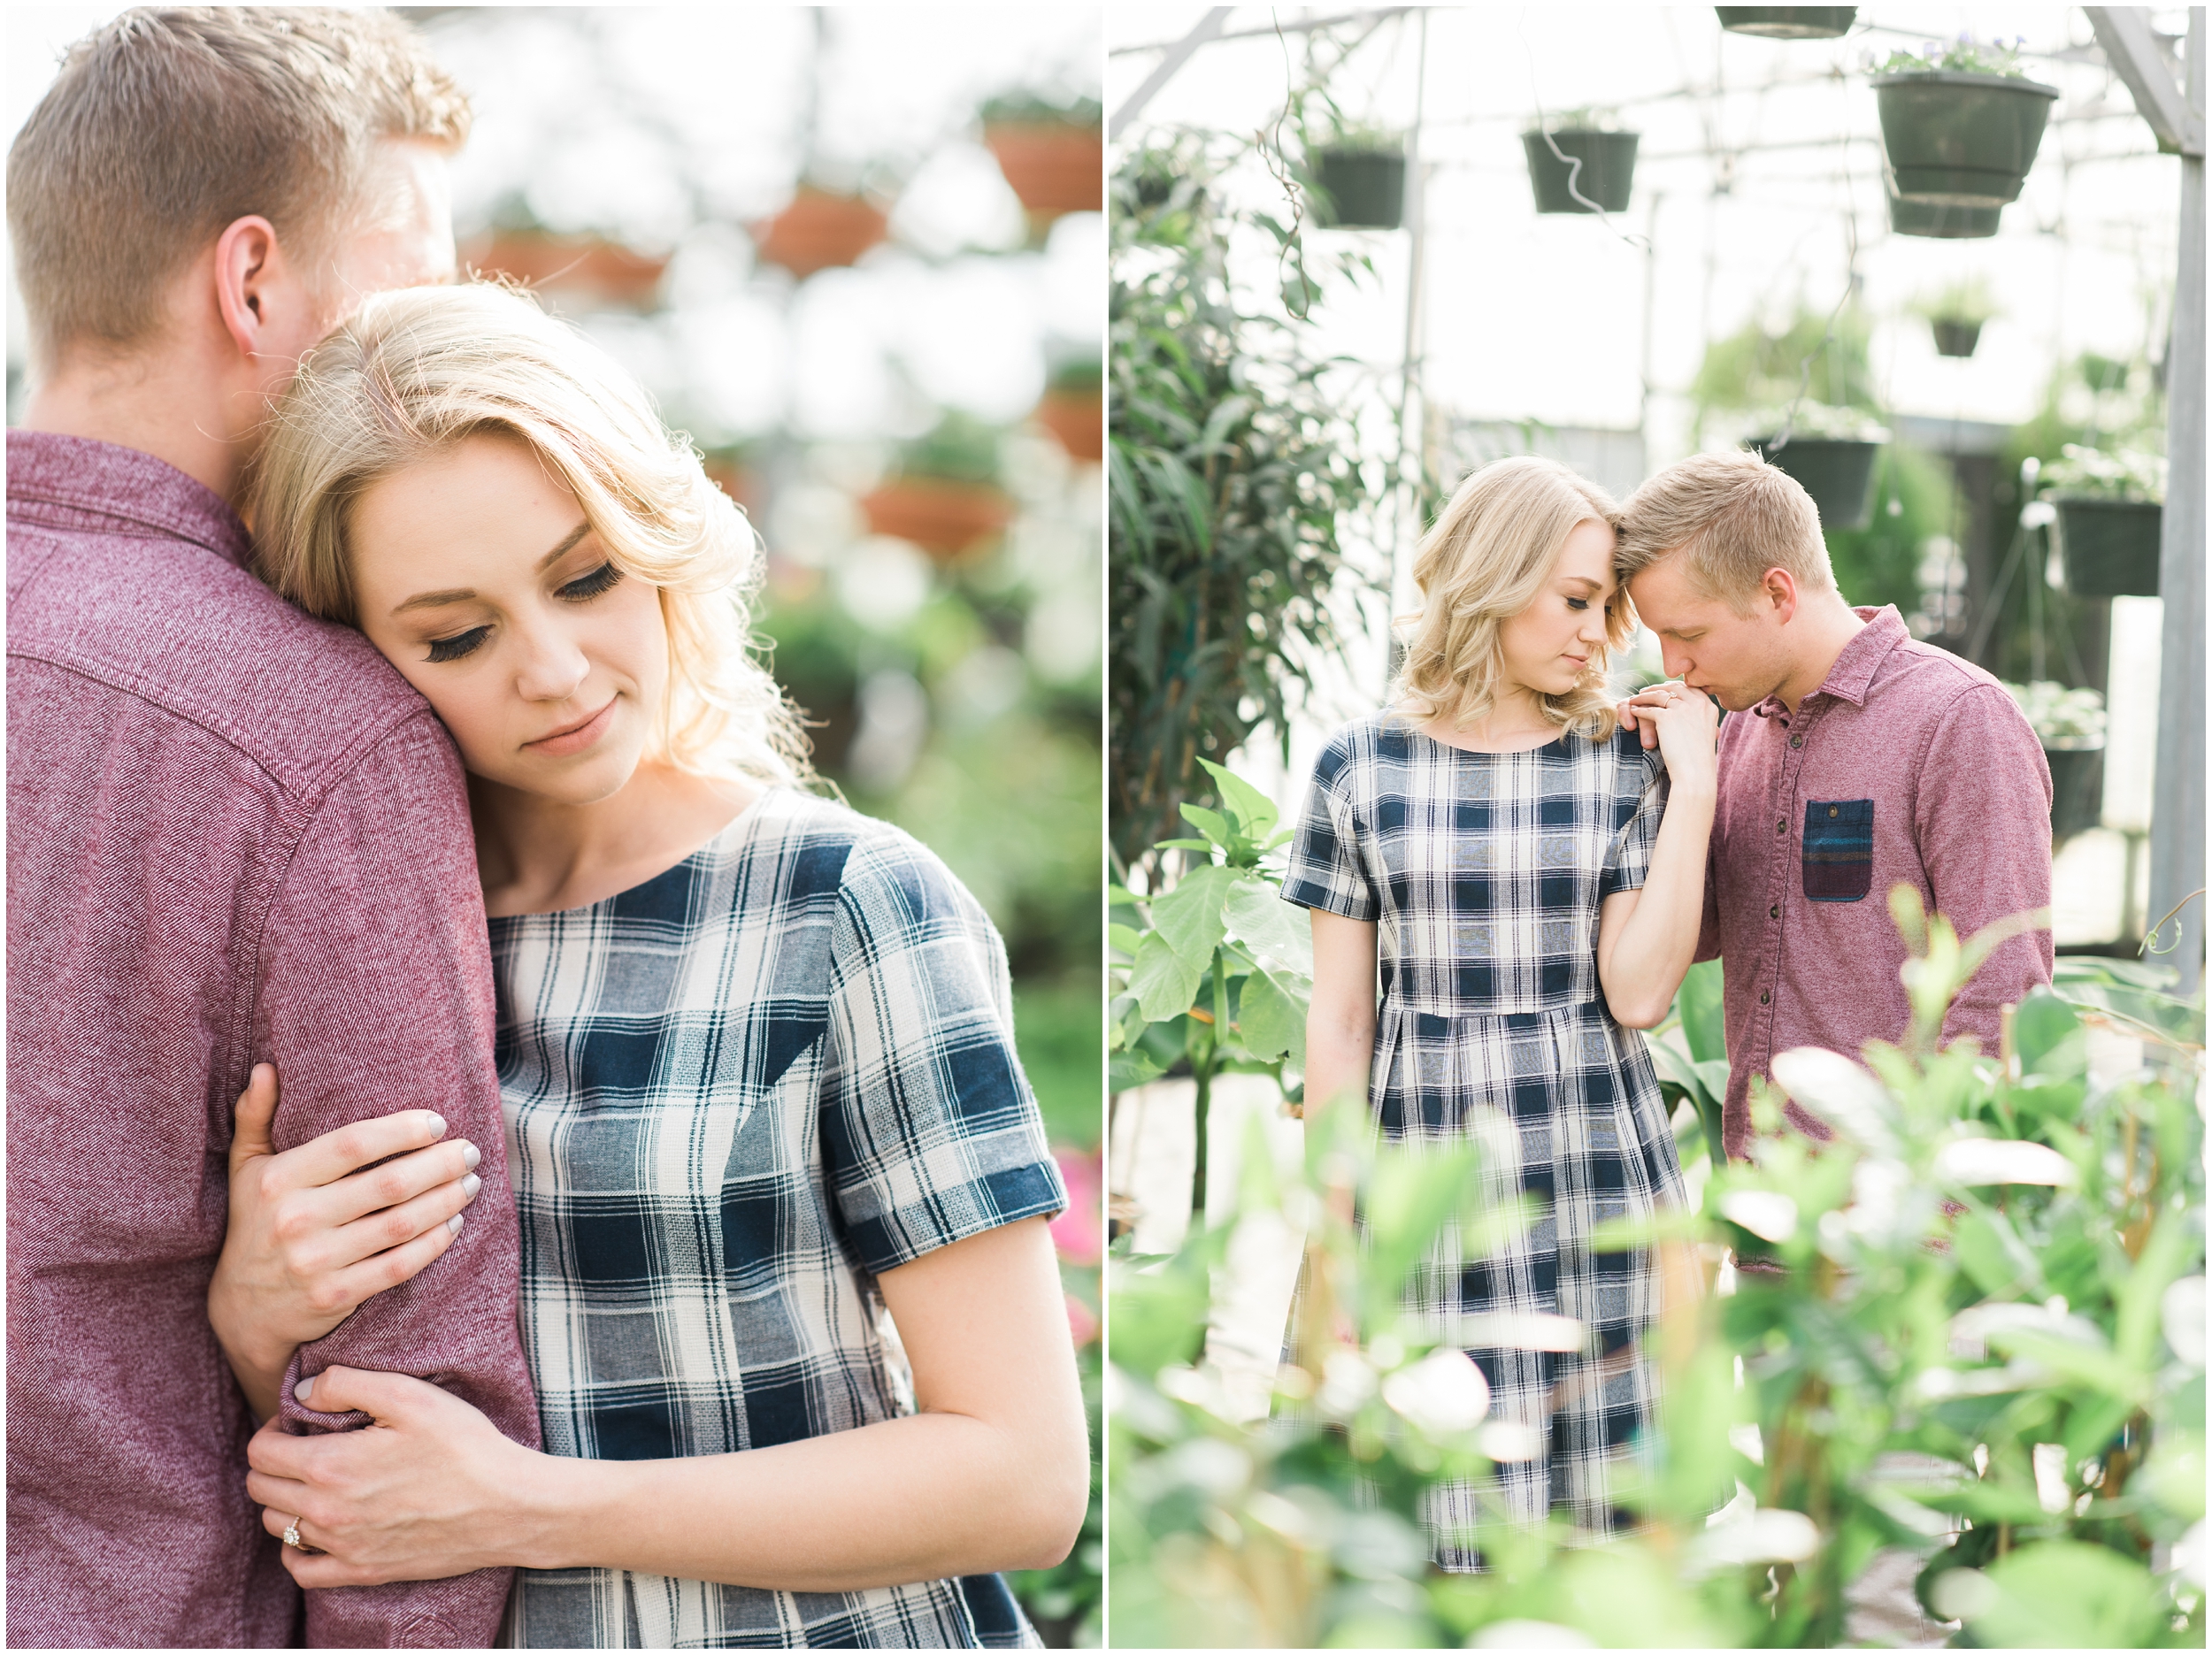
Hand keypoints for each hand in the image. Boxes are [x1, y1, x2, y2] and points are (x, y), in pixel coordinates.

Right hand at [207, 1065, 483, 1419]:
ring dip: (446, 1201)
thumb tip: (266, 1069)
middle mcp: (297, 1220)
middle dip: (439, 1164)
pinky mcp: (337, 1294)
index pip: (352, 1145)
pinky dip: (434, 1243)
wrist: (242, 1311)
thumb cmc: (255, 1225)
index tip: (437, 1124)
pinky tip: (454, 1223)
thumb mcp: (246, 1170)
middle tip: (469, 1152)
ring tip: (470, 1183)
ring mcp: (317, 1261)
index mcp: (280, 1180)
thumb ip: (255, 1118)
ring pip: (401, 1225)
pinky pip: (400, 1265)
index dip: (402, 1131)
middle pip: (388, 1184)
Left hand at [247, 1366, 552, 1585]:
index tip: (297, 1421)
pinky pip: (302, 1570)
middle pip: (261, 1489)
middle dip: (273, 1461)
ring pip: (277, 1526)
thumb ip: (347, 1384)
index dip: (272, 1429)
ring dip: (284, 1499)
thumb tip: (304, 1391)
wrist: (506, 1505)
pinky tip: (316, 1529)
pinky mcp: (363, 1571)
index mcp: (331, 1466)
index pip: (260, 1452)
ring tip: (316, 1480)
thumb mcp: (410, 1395)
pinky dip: (295, 1550)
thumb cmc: (463, 1445)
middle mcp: (326, 1512)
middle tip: (305, 1446)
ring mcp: (343, 1547)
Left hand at [1623, 680, 1719, 792]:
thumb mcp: (1705, 733)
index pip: (1690, 689)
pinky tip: (1633, 711)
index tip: (1664, 690)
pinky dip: (1639, 709)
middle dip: (1658, 688)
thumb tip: (1688, 716)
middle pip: (1674, 688)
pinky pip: (1649, 709)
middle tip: (1645, 691)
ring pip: (1659, 696)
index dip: (1675, 688)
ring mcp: (1683, 709)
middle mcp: (1698, 704)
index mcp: (1710, 707)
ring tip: (1635, 699)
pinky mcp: (1667, 718)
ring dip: (1645, 696)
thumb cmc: (1699, 759)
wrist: (1696, 772)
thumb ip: (1699, 720)